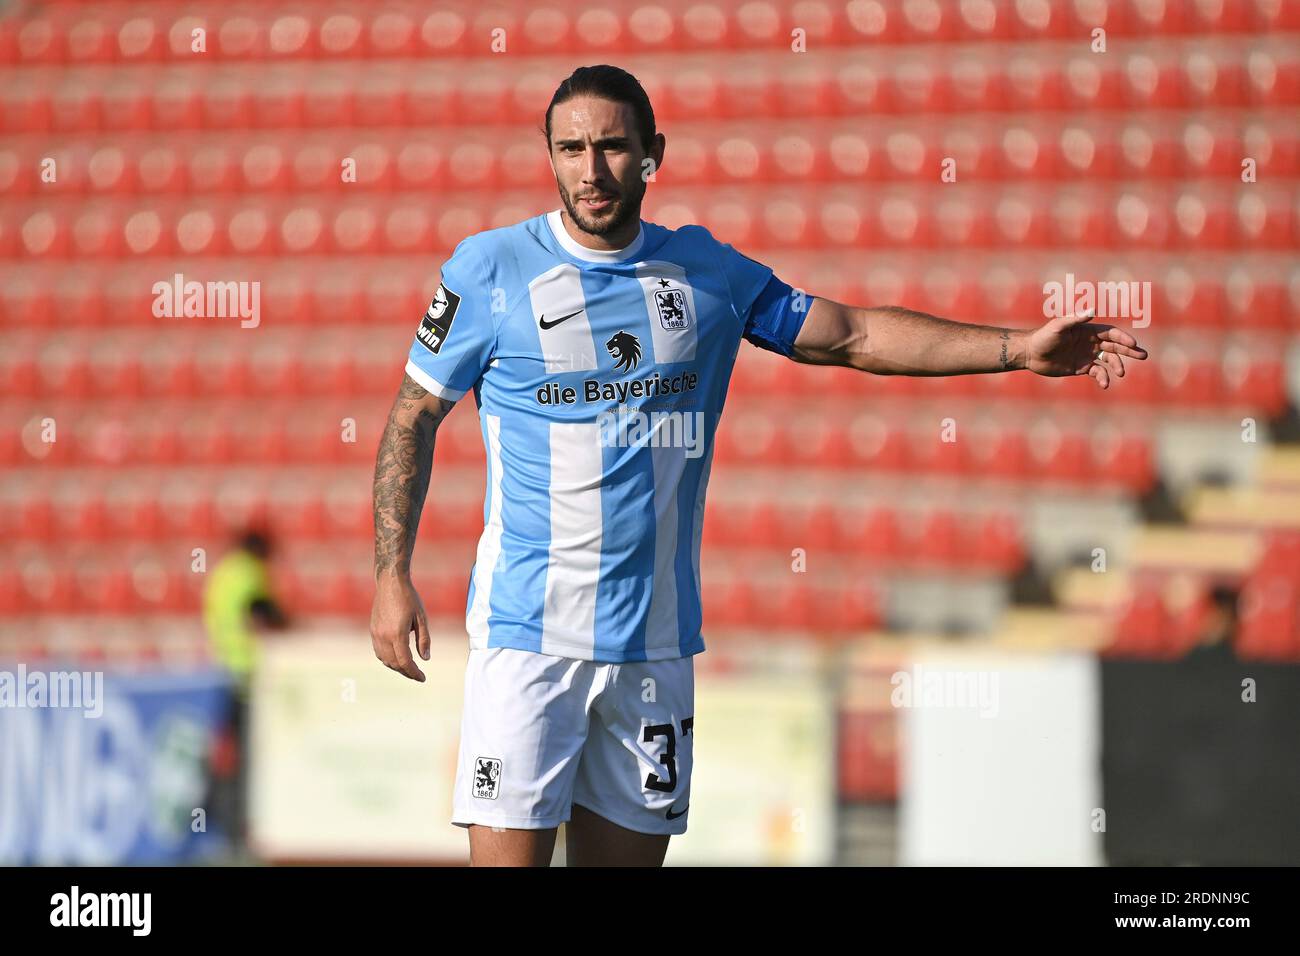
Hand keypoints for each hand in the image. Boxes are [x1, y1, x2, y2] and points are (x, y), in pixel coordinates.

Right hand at [370, 574, 430, 681]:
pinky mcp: (373, 630)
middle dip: (407, 672)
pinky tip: (397, 658)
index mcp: (397, 634)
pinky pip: (378, 652)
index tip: (423, 678)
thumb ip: (424, 639)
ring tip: (409, 668)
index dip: (414, 673)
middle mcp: (384, 636)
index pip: (405, 662)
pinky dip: (388, 659)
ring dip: (397, 667)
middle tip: (418, 676)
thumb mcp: (422, 618)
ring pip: (384, 660)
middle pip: (394, 664)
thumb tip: (425, 658)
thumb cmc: (409, 598)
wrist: (390, 582)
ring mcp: (376, 634)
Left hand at [1024, 309, 1149, 388]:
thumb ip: (1074, 319)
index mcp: (1088, 330)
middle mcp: (1090, 342)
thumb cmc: (1043, 337)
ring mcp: (1087, 355)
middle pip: (1115, 346)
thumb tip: (1092, 311)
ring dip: (1117, 366)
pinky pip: (1097, 372)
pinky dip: (1103, 377)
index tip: (1133, 344)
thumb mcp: (1057, 327)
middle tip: (1144, 356)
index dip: (1122, 338)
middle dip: (1130, 350)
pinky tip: (1105, 384)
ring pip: (1108, 360)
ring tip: (1121, 373)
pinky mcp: (1082, 368)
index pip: (1111, 333)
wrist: (1030, 354)